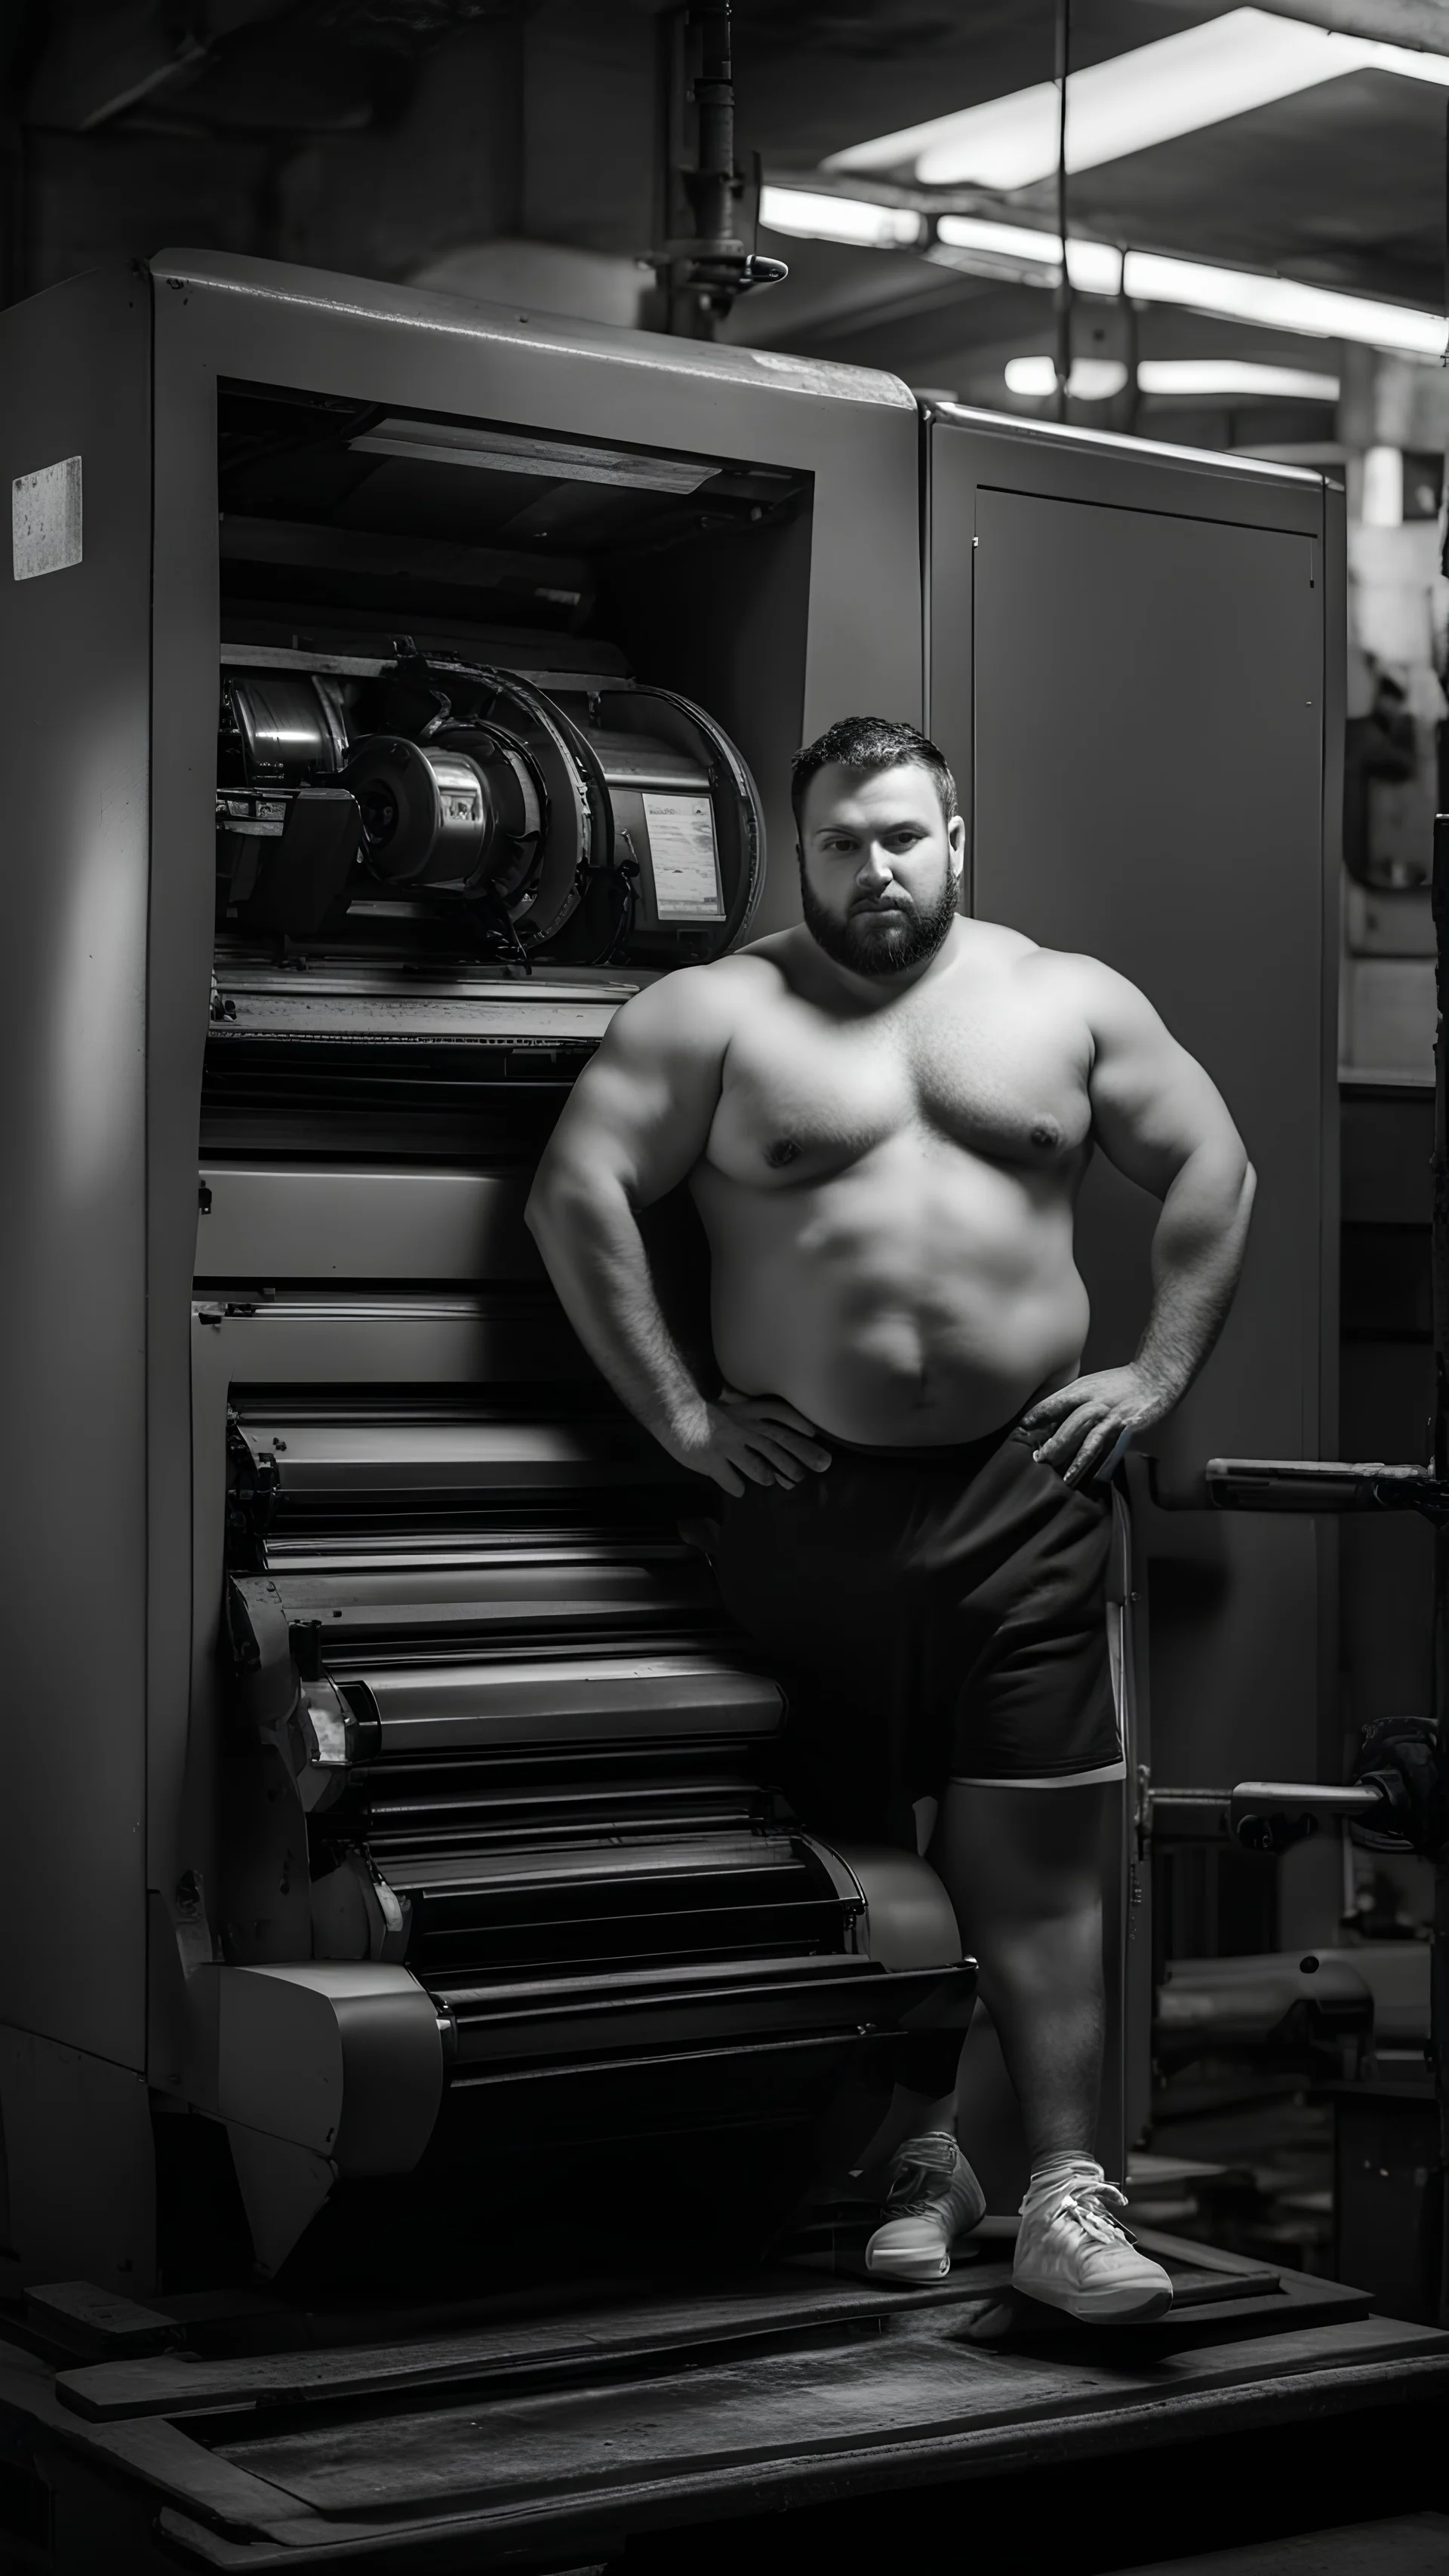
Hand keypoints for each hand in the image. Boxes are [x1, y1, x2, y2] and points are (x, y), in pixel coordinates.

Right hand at [666, 1388, 831, 1497]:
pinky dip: (737, 1486)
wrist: (669, 1412)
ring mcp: (727, 1445)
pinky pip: (730, 1479)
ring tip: (773, 1481)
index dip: (797, 1422)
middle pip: (776, 1442)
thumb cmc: (699, 1411)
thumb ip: (743, 1410)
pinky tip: (740, 1490)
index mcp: (745, 1412)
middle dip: (800, 1456)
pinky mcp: (711, 1460)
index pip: (779, 1413)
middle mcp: (741, 1427)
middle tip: (820, 1466)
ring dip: (768, 1475)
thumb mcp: (726, 1405)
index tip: (814, 1432)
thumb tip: (757, 1415)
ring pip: (756, 1465)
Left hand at [1012, 1363, 1177, 1489]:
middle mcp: (1093, 1401)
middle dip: (1051, 1443)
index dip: (1035, 1419)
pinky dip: (1096, 1460)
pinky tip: (1089, 1473)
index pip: (1052, 1404)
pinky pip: (1107, 1446)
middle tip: (1036, 1460)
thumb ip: (1073, 1400)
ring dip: (1071, 1456)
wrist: (1154, 1377)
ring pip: (1085, 1436)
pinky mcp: (1125, 1427)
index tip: (1020, 1433)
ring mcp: (1109, 1415)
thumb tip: (1051, 1420)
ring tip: (1059, 1474)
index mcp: (1081, 1389)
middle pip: (1067, 1423)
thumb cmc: (1120, 1383)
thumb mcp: (1091, 1385)